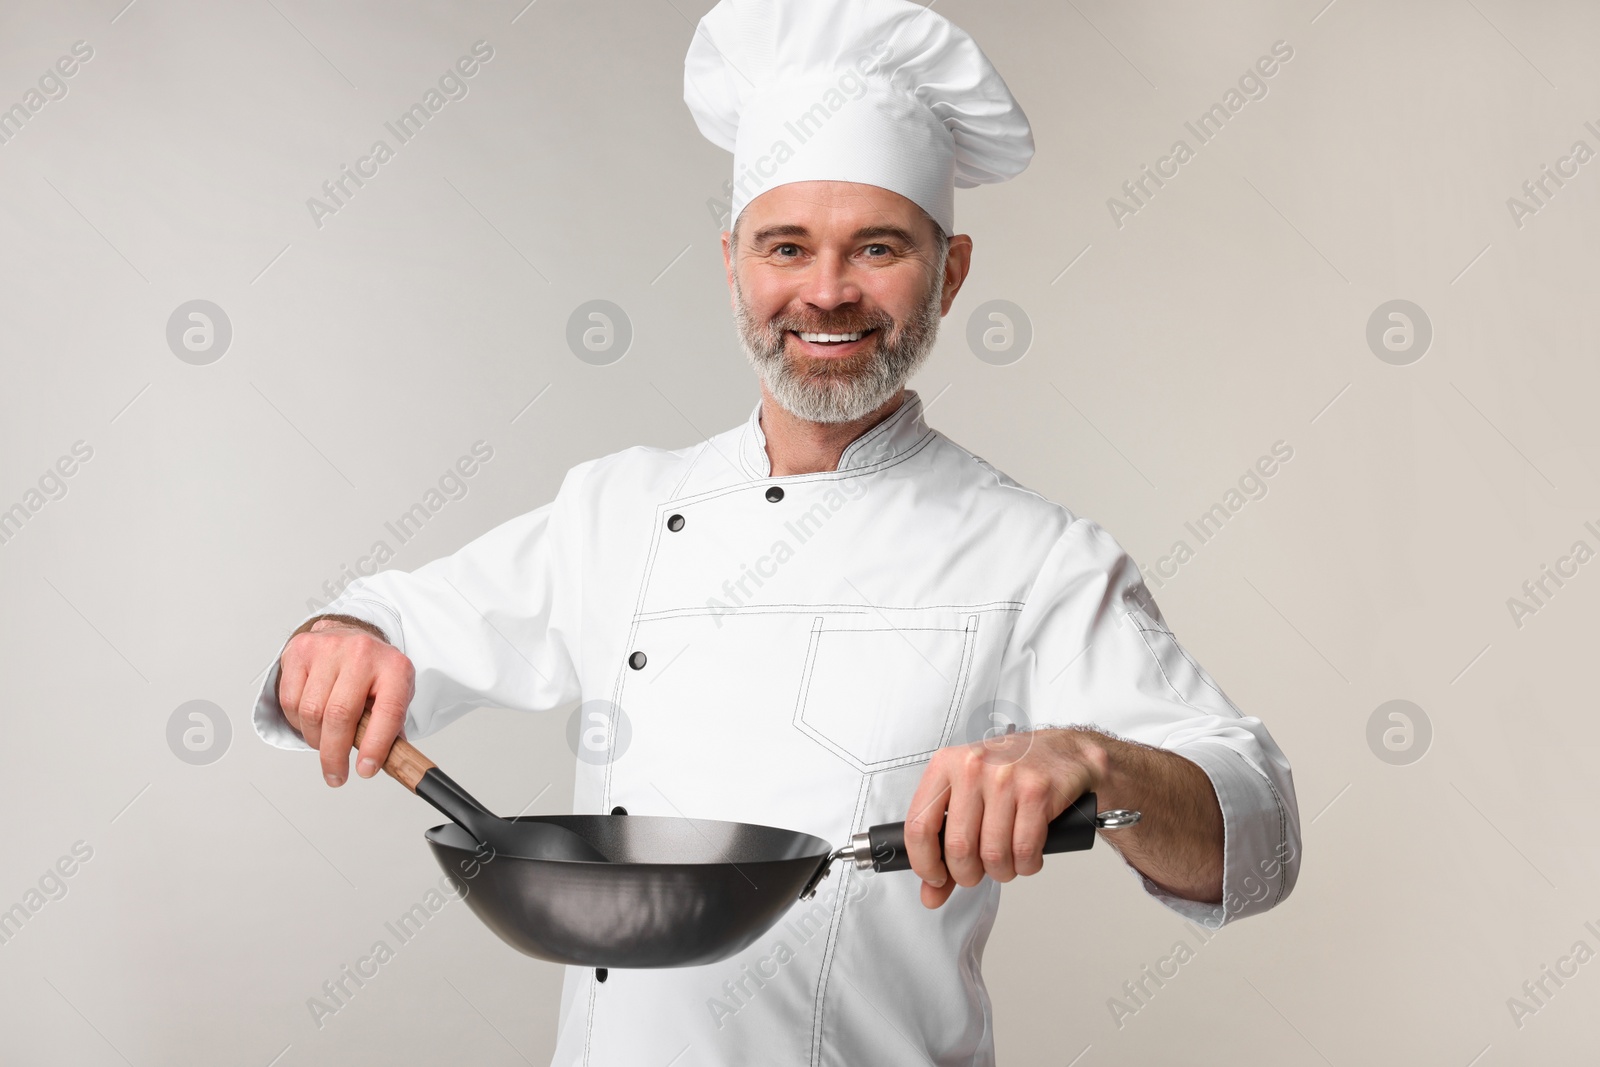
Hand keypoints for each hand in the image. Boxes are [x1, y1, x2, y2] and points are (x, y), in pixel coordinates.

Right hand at [277, 617, 415, 786]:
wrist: (352, 634)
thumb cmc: (374, 672)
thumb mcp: (395, 695)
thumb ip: (391, 729)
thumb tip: (383, 764)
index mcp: (395, 667)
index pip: (388, 711)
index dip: (376, 745)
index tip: (365, 770)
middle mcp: (362, 652)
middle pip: (340, 715)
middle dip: (334, 754)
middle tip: (336, 775)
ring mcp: (328, 648)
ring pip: (311, 712)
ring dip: (315, 739)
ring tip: (325, 743)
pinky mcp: (300, 651)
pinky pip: (290, 701)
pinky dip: (297, 722)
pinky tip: (311, 722)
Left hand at [903, 728, 1108, 908]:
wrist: (1063, 751)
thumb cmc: (1010, 774)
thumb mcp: (968, 796)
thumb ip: (944, 846)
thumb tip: (931, 894)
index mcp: (945, 765)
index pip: (918, 825)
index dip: (925, 863)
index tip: (935, 878)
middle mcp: (972, 767)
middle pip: (958, 847)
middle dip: (968, 874)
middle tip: (977, 872)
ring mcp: (1005, 778)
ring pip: (993, 854)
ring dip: (1001, 872)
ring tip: (1006, 861)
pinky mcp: (1037, 791)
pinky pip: (1024, 850)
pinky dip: (1026, 865)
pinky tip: (1027, 856)